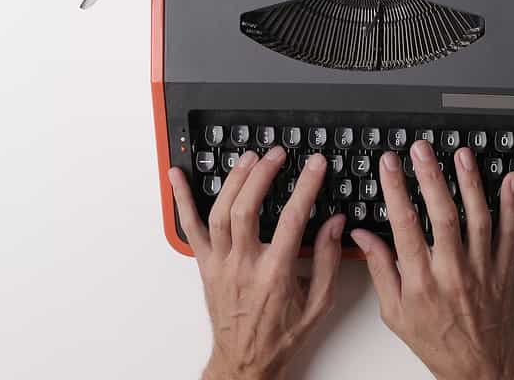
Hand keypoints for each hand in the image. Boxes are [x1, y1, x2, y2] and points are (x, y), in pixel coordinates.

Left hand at [169, 147, 344, 379]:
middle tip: (277, 154)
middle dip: (263, 174)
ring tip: (249, 157)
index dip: (306, 186)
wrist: (245, 364)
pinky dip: (182, 199)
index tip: (315, 164)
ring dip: (234, 180)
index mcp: (274, 274)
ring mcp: (220, 264)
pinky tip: (178, 175)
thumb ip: (328, 260)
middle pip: (247, 209)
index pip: (292, 219)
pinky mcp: (204, 265)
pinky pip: (190, 228)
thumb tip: (335, 223)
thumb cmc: (280, 336)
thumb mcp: (318, 304)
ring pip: (220, 212)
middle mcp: (243, 266)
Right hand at [351, 140, 513, 379]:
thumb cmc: (437, 343)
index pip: (405, 226)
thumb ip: (379, 269)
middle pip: (442, 214)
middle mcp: (453, 272)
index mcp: (422, 282)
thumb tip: (362, 236)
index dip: (395, 190)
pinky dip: (512, 205)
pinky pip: (510, 232)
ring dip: (470, 182)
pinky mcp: (505, 270)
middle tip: (422, 149)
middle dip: (430, 176)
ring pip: (478, 218)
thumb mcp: (395, 313)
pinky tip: (511, 180)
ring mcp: (482, 269)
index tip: (389, 164)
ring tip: (461, 154)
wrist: (480, 371)